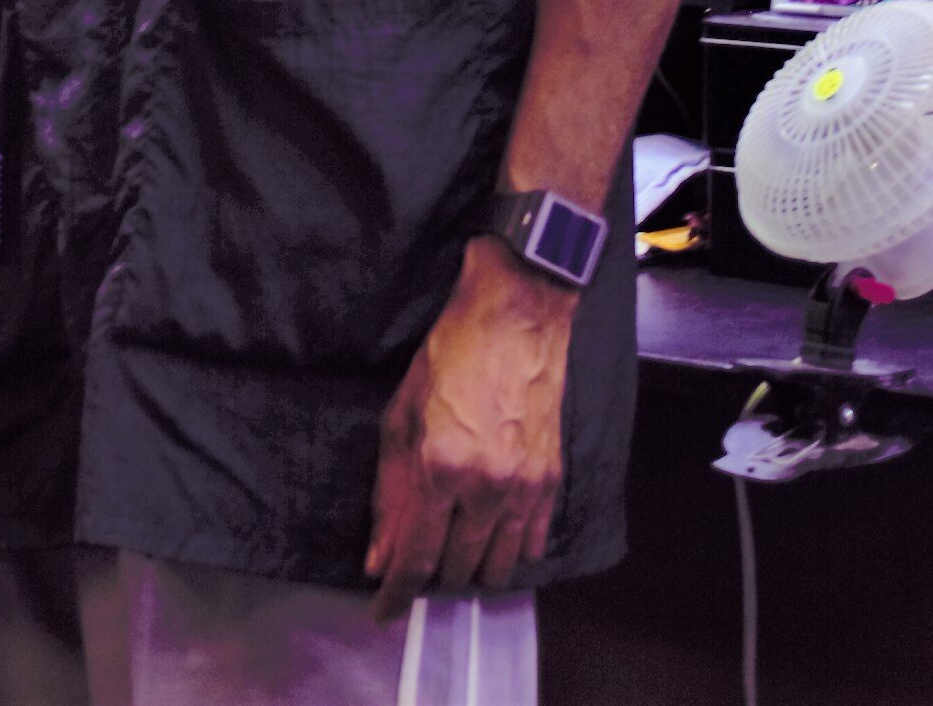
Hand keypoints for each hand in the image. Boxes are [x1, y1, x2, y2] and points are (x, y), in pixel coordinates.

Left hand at [365, 237, 574, 614]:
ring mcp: (525, 488)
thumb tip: (379, 555)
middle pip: (456, 568)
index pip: (416, 558)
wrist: (517, 316)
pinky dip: (510, 551)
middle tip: (416, 558)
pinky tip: (492, 536)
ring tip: (453, 547)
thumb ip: (388, 493)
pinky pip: (532, 543)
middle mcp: (485, 487)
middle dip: (430, 573)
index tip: (384, 615)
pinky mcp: (553, 481)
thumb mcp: (399, 417)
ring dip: (470, 567)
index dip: (397, 594)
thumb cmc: (450, 356)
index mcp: (438, 468)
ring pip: (499, 565)